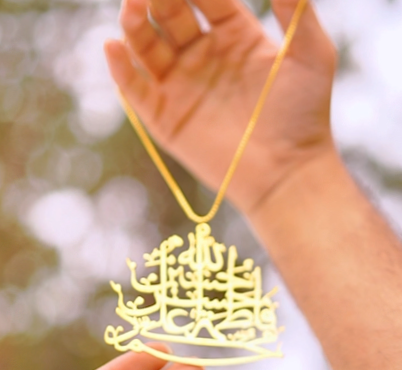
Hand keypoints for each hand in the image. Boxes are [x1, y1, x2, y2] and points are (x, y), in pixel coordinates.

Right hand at [104, 0, 336, 214]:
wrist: (286, 170)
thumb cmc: (303, 115)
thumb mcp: (311, 53)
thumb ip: (295, 7)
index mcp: (235, 38)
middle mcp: (204, 58)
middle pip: (170, 16)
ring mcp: (182, 88)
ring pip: (147, 48)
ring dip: (134, 26)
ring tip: (131, 9)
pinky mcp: (166, 119)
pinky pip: (136, 90)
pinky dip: (121, 70)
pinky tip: (113, 47)